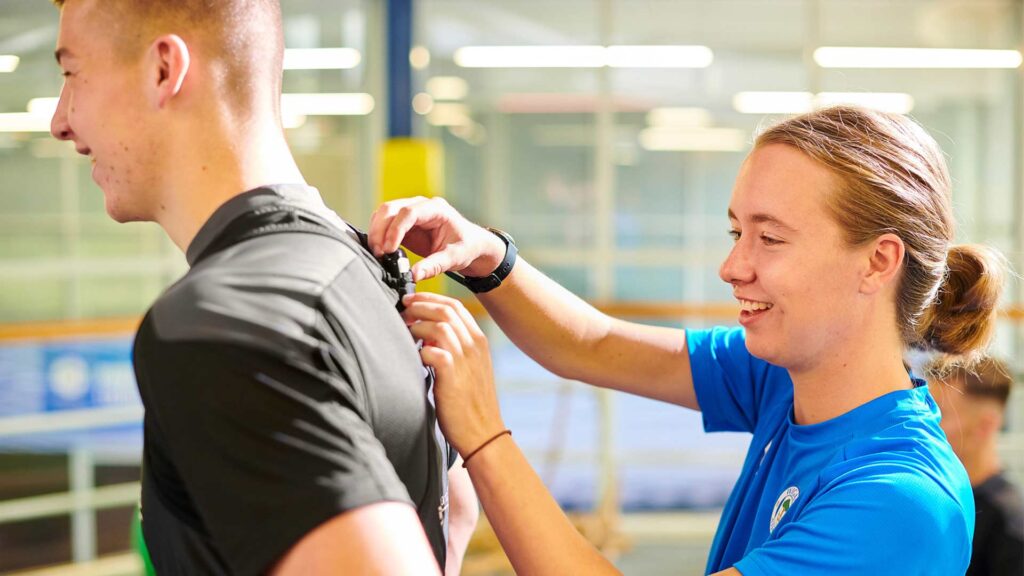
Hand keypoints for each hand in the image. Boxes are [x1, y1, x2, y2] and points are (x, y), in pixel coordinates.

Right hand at [368, 197, 504, 281]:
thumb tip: (413, 275)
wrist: (471, 246)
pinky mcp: (405, 224)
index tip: (389, 249)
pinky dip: (379, 236)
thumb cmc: (467, 247)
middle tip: (378, 253)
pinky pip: (385, 224)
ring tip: (378, 255)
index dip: (395, 230)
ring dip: (376, 232)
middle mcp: (421, 206)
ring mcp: (411, 213)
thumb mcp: (454, 258)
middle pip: (390, 209)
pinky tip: (381, 252)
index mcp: (436, 209)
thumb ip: (434, 266)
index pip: (408, 212)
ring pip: (384, 214)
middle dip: (380, 230)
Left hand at [402, 292, 505, 455]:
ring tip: (404, 332)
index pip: (455, 306)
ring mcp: (466, 361)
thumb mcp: (470, 369)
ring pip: (439, 326)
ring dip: (417, 326)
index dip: (430, 299)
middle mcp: (475, 346)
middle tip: (402, 309)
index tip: (412, 300)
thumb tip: (426, 336)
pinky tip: (414, 357)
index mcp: (479, 342)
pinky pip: (434, 352)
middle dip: (420, 305)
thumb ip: (454, 349)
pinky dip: (420, 351)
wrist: (483, 433)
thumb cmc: (471, 403)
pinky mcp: (453, 377)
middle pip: (446, 310)